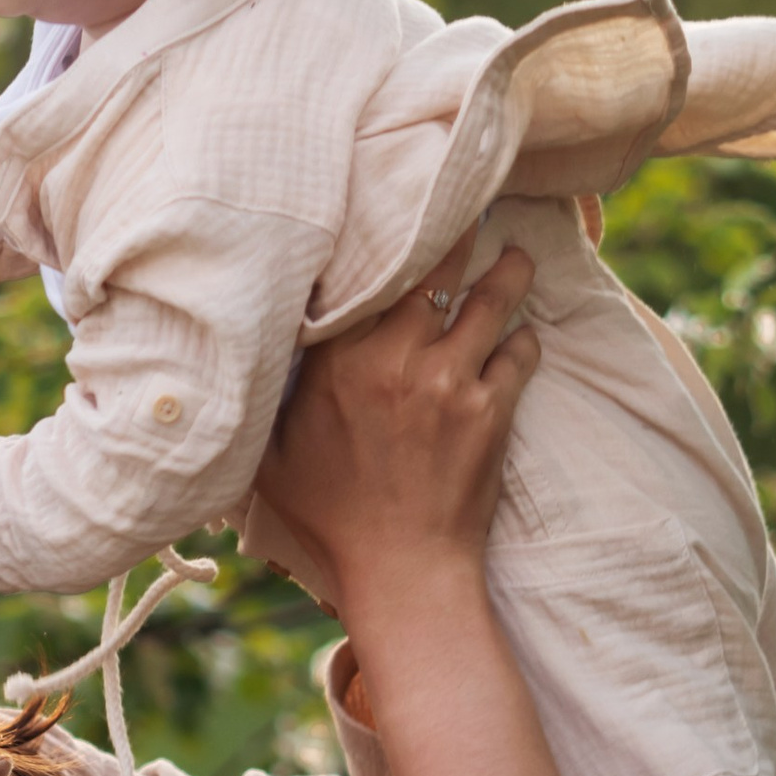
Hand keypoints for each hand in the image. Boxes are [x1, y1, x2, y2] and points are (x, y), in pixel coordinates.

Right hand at [251, 239, 539, 622]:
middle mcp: (397, 360)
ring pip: (491, 300)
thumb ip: (270, 395)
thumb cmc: (330, 518)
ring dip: (507, 273)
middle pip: (436, 268)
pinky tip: (520, 334)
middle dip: (457, 230)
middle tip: (470, 203)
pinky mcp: (493, 410)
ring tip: (515, 257)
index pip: (367, 273)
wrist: (403, 571)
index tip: (398, 206)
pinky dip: (523, 339)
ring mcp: (451, 382)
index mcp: (339, 364)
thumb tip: (253, 351)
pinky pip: (520, 352)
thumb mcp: (272, 455)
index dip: (389, 235)